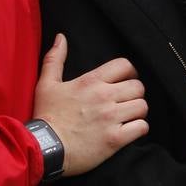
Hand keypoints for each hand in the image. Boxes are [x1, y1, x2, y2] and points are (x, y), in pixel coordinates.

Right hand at [32, 35, 147, 175]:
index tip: (125, 80)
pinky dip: (138, 129)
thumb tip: (61, 38)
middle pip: (138, 87)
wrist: (44, 148)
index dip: (129, 72)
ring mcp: (111, 118)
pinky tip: (129, 131)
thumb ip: (55, 59)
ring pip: (142, 107)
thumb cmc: (46, 116)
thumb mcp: (46, 84)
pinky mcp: (115, 139)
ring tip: (127, 116)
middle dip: (134, 93)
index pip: (125, 65)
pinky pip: (141, 128)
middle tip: (125, 101)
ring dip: (137, 112)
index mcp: (91, 82)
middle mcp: (104, 97)